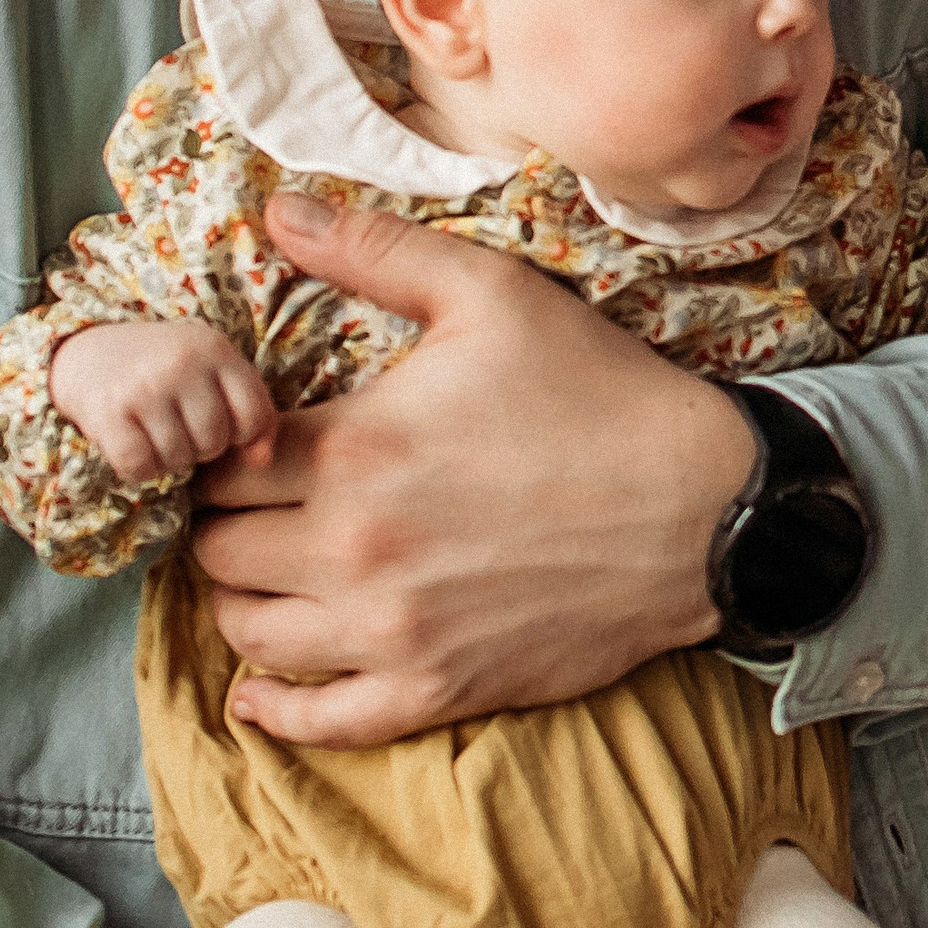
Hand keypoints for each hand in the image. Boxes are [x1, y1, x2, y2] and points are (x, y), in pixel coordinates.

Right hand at [48, 319, 275, 484]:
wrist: (88, 353)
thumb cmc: (168, 371)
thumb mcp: (216, 374)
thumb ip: (254, 413)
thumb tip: (261, 463)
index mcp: (215, 348)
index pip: (253, 415)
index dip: (242, 434)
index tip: (223, 425)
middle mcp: (181, 363)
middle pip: (214, 441)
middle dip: (202, 446)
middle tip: (181, 428)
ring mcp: (144, 386)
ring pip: (179, 458)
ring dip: (169, 458)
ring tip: (157, 433)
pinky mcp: (108, 411)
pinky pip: (140, 466)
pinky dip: (139, 469)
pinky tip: (135, 446)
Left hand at [188, 194, 755, 748]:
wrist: (708, 509)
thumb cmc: (602, 396)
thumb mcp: (495, 296)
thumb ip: (375, 250)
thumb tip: (276, 208)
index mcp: (355, 447)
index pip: (221, 465)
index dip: (226, 452)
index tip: (254, 446)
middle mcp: (355, 546)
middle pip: (219, 551)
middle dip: (230, 523)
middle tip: (267, 506)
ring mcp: (393, 628)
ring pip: (247, 632)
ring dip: (247, 601)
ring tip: (279, 572)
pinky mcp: (437, 687)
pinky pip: (319, 720)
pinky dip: (279, 708)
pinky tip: (264, 688)